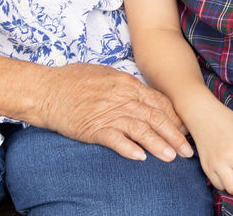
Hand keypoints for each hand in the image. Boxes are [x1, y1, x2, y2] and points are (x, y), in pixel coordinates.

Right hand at [32, 62, 193, 161]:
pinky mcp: (92, 127)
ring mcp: (107, 112)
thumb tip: (143, 96)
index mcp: (126, 83)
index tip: (184, 130)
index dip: (174, 117)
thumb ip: (126, 85)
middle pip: (155, 116)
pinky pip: (114, 139)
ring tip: (171, 157)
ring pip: (140, 129)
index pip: (158, 101)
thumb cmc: (73, 81)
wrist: (46, 89)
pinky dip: (128, 148)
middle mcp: (121, 97)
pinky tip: (140, 157)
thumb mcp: (105, 74)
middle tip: (186, 150)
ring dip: (157, 144)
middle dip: (173, 135)